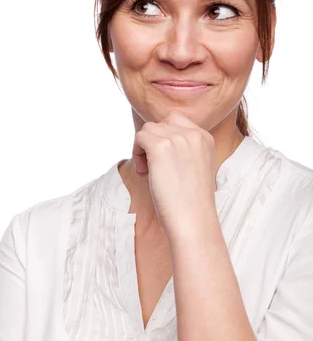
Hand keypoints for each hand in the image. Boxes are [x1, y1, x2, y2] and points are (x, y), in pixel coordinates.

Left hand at [132, 110, 216, 239]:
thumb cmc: (191, 202)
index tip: (164, 160)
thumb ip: (183, 150)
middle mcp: (194, 134)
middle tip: (153, 169)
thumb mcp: (195, 167)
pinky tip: (143, 172)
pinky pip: (139, 137)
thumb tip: (154, 141)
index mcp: (205, 138)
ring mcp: (177, 139)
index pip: (175, 120)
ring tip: (148, 172)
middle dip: (152, 144)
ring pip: (148, 130)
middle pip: (160, 124)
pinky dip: (136, 153)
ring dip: (143, 149)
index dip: (164, 136)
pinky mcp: (160, 147)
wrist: (193, 220)